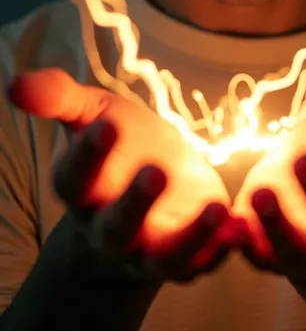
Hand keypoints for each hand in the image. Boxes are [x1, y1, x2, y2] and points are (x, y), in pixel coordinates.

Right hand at [9, 68, 232, 282]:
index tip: (107, 126)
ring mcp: (150, 246)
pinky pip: (203, 263)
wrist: (151, 183)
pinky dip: (222, 250)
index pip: (76, 177)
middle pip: (117, 225)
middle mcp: (110, 226)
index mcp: (83, 188)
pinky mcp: (188, 255)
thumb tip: (15, 83)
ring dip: (189, 238)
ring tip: (216, 208)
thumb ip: (60, 99)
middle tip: (156, 171)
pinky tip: (242, 226)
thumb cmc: (122, 143)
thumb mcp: (93, 112)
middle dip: (135, 202)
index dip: (89, 154)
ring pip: (164, 255)